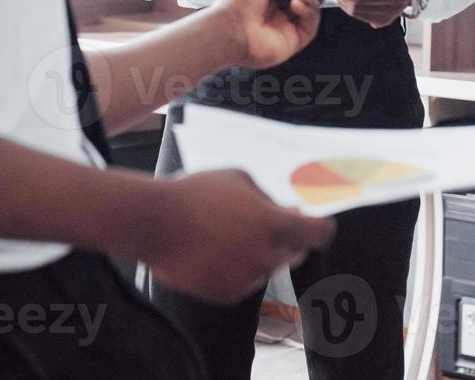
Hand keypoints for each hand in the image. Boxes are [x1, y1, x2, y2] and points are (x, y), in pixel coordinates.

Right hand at [145, 170, 335, 304]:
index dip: (319, 227)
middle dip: (285, 237)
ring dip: (257, 253)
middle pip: (294, 251)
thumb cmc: (195, 195)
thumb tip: (286, 210)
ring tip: (224, 233)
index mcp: (275, 225)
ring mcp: (248, 279)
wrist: (155, 223)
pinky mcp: (228, 294)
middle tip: (262, 222)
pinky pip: (243, 280)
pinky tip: (213, 250)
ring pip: (267, 266)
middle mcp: (267, 257)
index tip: (316, 224)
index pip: (319, 234)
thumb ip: (268, 197)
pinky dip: (235, 268)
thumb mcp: (239, 179)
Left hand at [212, 0, 326, 69]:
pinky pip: (309, 28)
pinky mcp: (291, 42)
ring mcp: (284, 29)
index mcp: (266, 0)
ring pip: (310, 14)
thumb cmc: (233, 5)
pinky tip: (298, 4)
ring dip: (312, 1)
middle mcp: (276, 15)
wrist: (228, 29)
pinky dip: (309, 14)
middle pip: (305, 3)